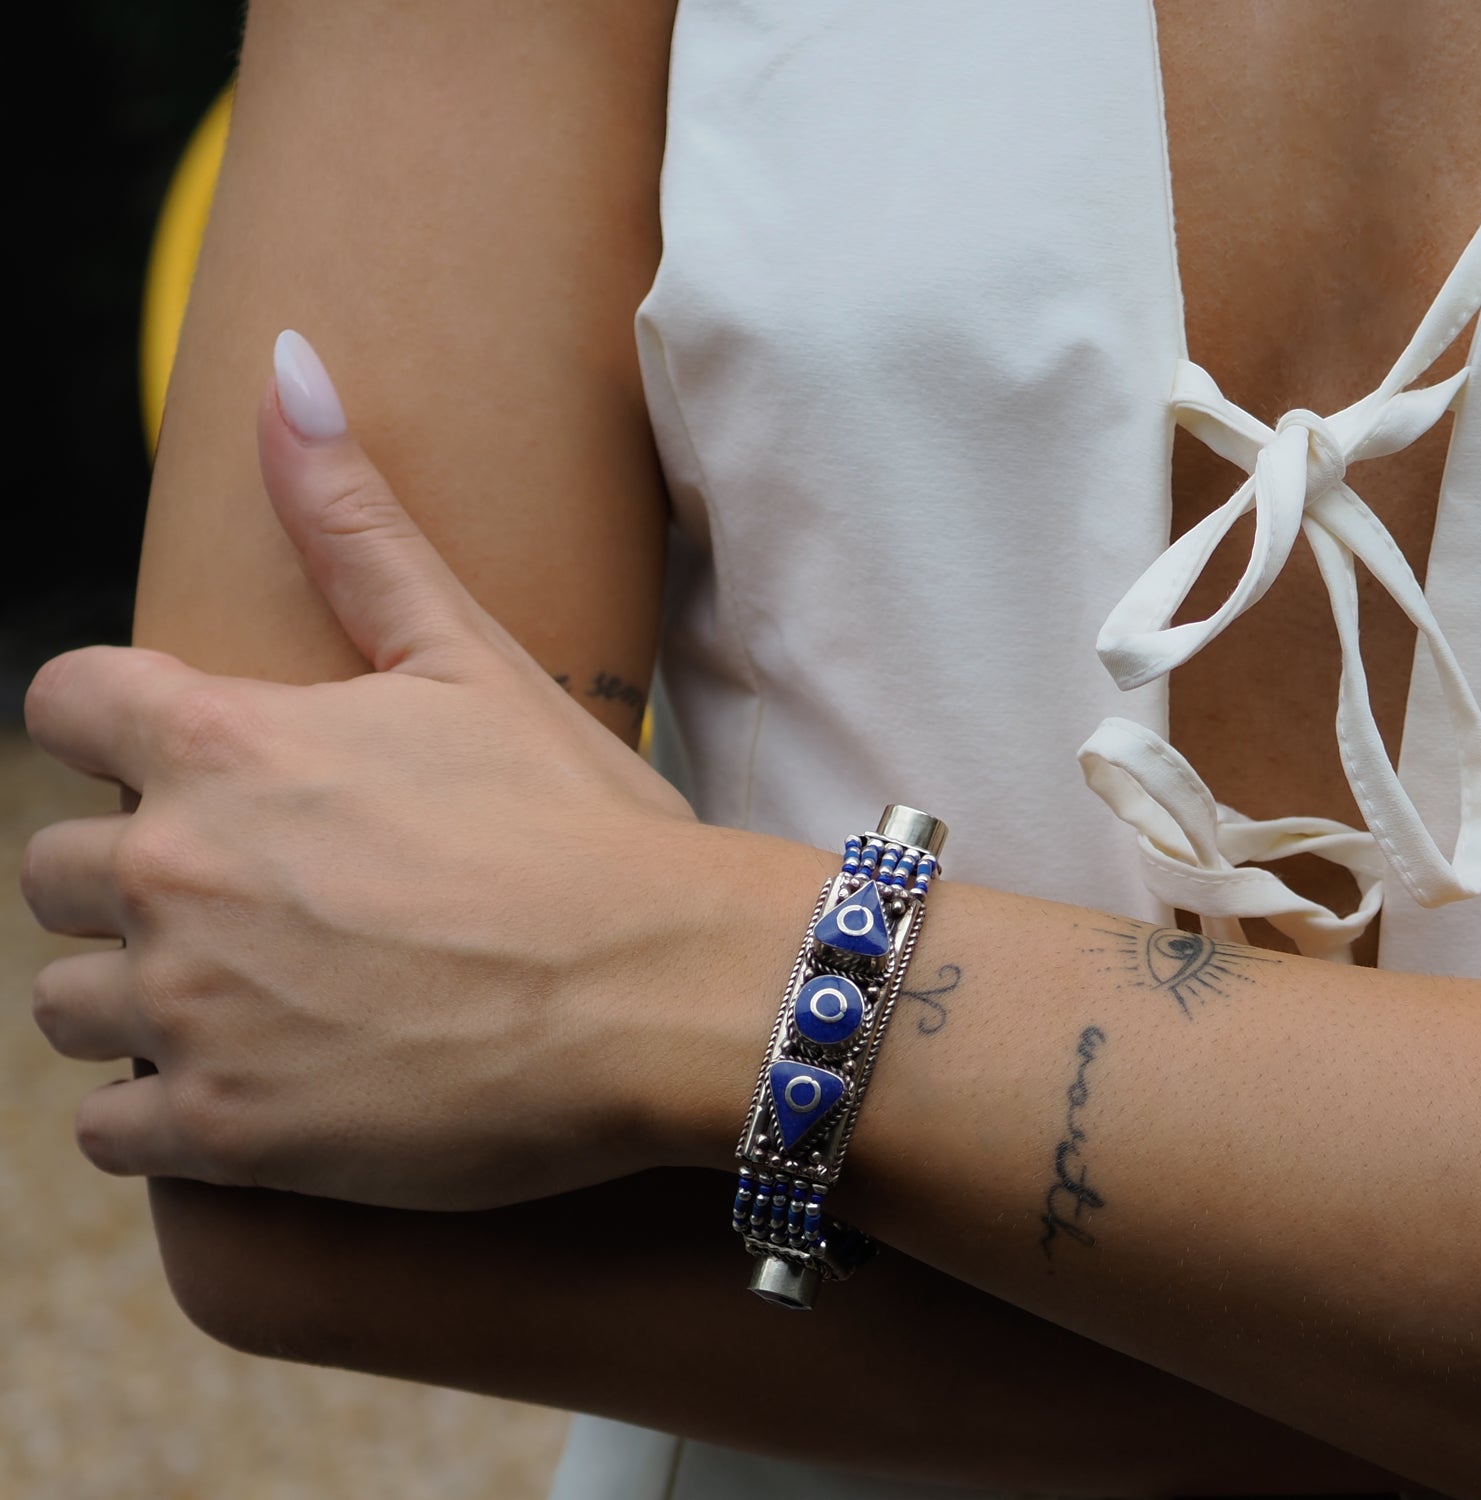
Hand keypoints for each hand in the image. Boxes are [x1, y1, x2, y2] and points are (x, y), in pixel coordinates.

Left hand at [21, 330, 704, 1210]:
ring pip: (65, 1001)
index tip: (170, 759)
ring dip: (135, 993)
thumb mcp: (469, 658)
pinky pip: (110, 1132)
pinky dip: (159, 1114)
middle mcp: (177, 871)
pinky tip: (247, 1088)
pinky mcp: (227, 1134)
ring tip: (250, 994)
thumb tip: (286, 366)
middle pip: (50, 868)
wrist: (657, 990)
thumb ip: (355, 522)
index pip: (62, 705)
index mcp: (224, 743)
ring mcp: (192, 1010)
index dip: (107, 727)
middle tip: (246, 894)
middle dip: (127, 876)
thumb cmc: (578, 825)